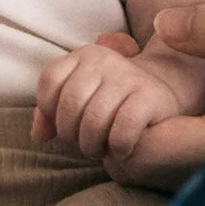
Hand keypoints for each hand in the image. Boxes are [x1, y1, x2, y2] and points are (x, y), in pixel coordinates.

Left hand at [34, 31, 204, 161]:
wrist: (165, 91)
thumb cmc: (114, 100)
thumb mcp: (82, 97)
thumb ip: (52, 113)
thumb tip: (38, 135)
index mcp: (84, 55)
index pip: (49, 81)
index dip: (50, 111)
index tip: (64, 125)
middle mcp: (104, 61)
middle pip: (69, 106)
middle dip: (72, 136)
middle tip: (84, 144)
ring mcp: (128, 77)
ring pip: (93, 122)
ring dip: (92, 147)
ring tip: (101, 150)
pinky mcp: (149, 97)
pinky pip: (121, 132)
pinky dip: (118, 149)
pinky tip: (123, 150)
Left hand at [109, 0, 204, 187]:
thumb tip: (162, 27)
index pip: (153, 153)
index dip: (114, 121)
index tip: (110, 72)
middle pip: (155, 172)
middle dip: (118, 130)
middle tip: (111, 69)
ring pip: (179, 169)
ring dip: (146, 129)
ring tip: (135, 73)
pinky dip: (175, 131)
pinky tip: (176, 90)